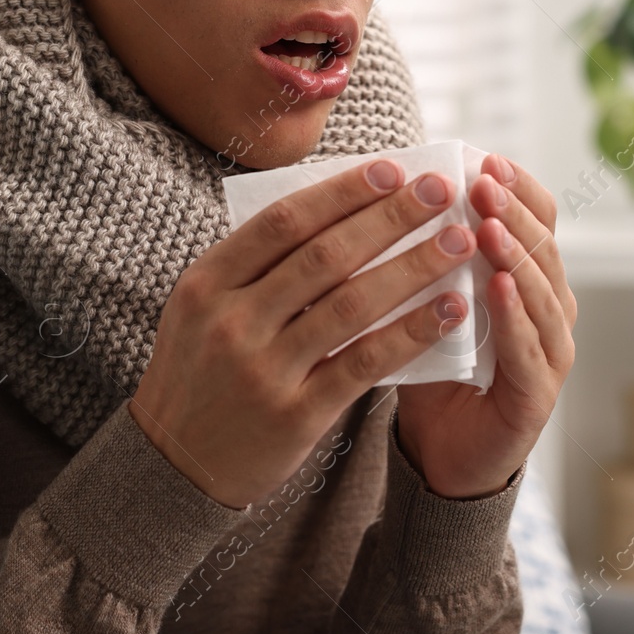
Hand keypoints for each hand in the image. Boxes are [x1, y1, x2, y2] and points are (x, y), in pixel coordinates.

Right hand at [131, 160, 479, 508]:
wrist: (174, 464)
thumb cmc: (201, 371)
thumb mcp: (201, 308)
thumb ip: (253, 265)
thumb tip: (335, 209)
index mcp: (207, 282)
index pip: (284, 221)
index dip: (344, 192)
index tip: (393, 169)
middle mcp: (232, 320)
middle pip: (325, 255)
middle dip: (391, 217)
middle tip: (440, 191)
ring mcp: (263, 369)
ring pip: (352, 304)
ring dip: (413, 267)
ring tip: (459, 243)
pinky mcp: (294, 414)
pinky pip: (364, 363)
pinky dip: (411, 332)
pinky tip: (447, 311)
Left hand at [394, 153, 576, 498]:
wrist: (440, 454)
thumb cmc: (432, 368)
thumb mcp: (425, 301)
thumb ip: (422, 256)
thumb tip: (387, 191)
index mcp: (526, 278)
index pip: (536, 219)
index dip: (517, 187)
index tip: (485, 158)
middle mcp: (549, 308)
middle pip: (543, 246)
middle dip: (513, 210)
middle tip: (483, 181)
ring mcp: (551, 350)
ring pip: (543, 291)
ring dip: (516, 254)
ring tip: (489, 225)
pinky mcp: (539, 393)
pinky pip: (530, 346)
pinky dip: (515, 314)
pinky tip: (498, 286)